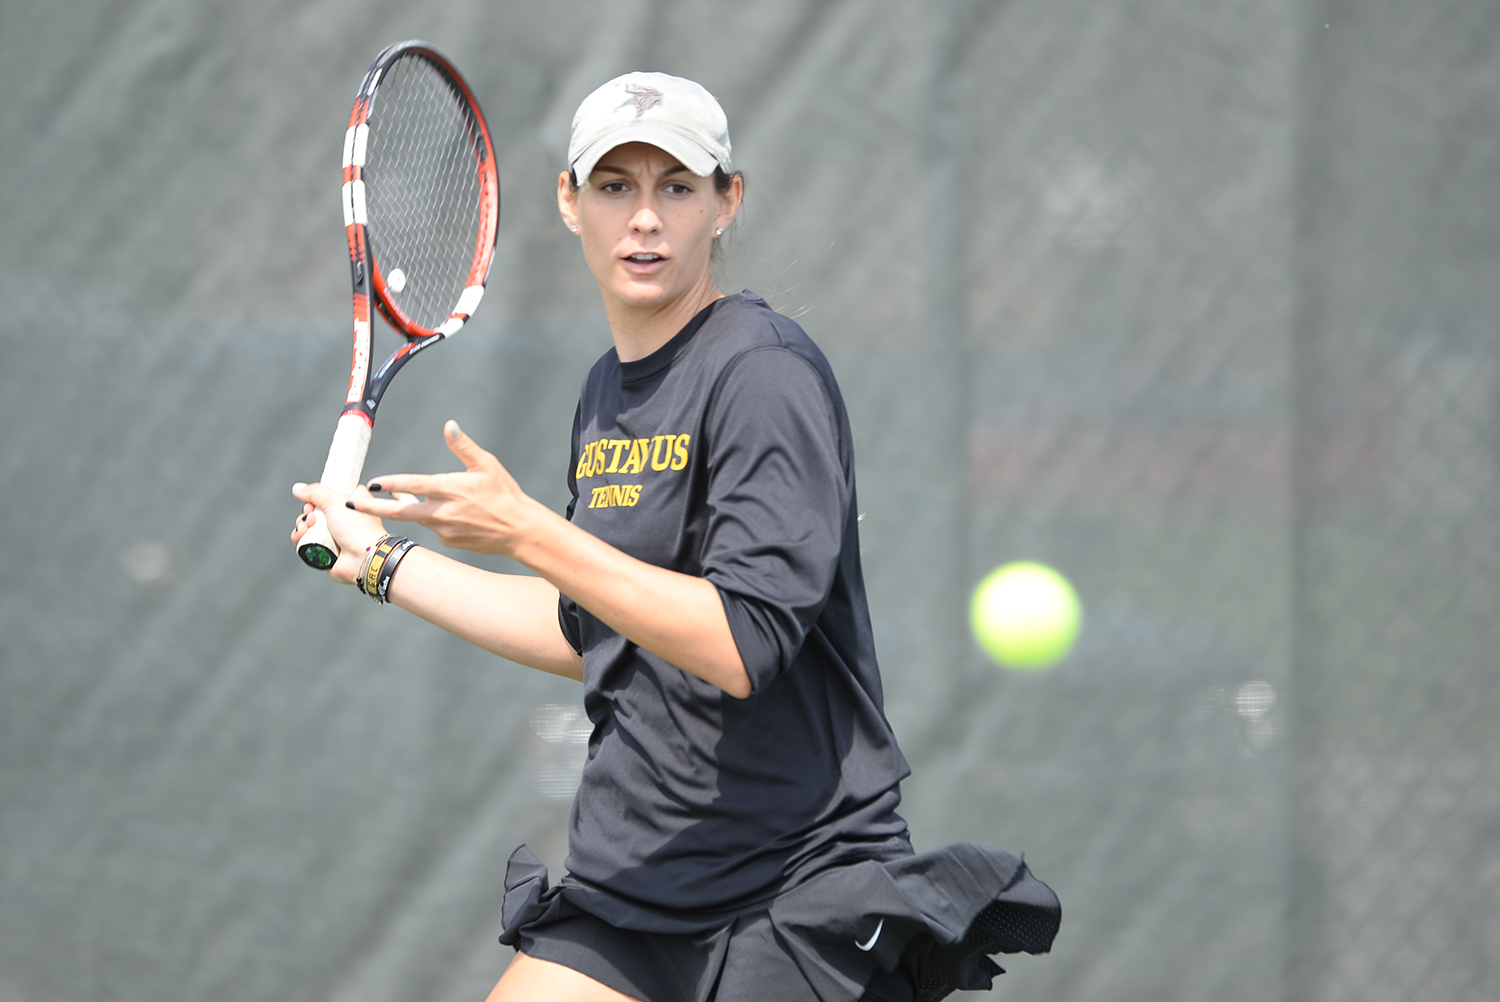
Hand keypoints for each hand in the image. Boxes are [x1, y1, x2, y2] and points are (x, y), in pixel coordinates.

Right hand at [291, 481, 387, 583]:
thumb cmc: (359, 530)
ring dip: (303, 524)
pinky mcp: (324, 550)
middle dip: (308, 511)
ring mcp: (334, 536)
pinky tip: (304, 534)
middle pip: (315, 510)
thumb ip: (316, 492)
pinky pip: (305, 542)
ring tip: (309, 525)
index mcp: (352, 503)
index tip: (314, 496)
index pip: (331, 494)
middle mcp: (343, 519)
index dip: (319, 495)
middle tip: (311, 512)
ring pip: (307, 526)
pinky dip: (301, 537)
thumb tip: (299, 489)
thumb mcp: (337, 500)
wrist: (362, 558)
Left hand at [349, 420, 543, 556]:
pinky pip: (433, 526)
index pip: (414, 486)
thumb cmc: (505, 495)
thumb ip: (463, 446)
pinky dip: (430, 517)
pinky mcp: (449, 541)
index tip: (372, 483)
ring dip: (401, 506)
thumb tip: (449, 425)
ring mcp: (445, 530)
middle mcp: (444, 512)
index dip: (391, 484)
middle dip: (372, 507)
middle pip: (400, 511)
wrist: (520, 531)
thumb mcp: (487, 465)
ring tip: (386, 497)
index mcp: (451, 489)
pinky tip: (444, 511)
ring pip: (416, 516)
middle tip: (351, 503)